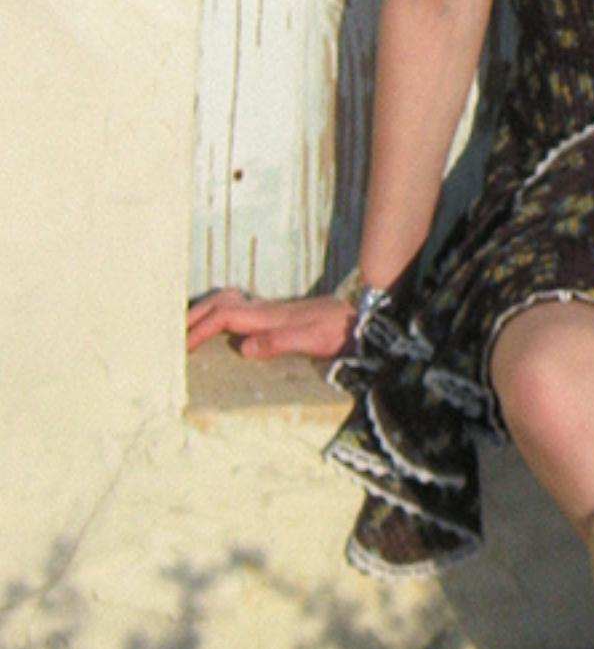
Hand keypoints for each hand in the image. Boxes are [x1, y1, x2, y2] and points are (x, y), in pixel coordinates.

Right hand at [185, 287, 354, 360]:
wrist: (364, 317)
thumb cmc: (341, 330)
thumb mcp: (314, 339)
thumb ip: (280, 341)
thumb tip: (241, 347)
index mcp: (270, 316)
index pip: (225, 317)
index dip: (201, 329)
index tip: (182, 346)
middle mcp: (267, 310)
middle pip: (221, 302)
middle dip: (195, 314)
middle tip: (173, 333)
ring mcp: (274, 311)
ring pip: (230, 301)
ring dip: (207, 310)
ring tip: (190, 327)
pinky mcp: (281, 316)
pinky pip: (241, 309)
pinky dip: (222, 314)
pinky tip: (223, 328)